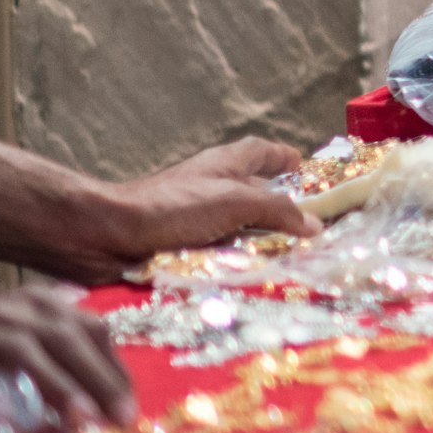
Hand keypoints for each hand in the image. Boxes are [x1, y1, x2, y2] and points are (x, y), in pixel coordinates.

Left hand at [28, 138, 314, 283]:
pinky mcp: (189, 245)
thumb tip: (314, 225)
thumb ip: (278, 209)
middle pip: (264, 194)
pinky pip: (227, 252)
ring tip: (298, 264)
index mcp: (231, 163)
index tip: (324, 183)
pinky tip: (257, 279)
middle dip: (290, 213)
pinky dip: (242, 263)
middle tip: (322, 236)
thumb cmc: (171, 208)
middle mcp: (219, 186)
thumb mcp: (235, 201)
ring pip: (247, 228)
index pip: (271, 153)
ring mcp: (203, 217)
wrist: (108, 237)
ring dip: (267, 244)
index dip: (296, 164)